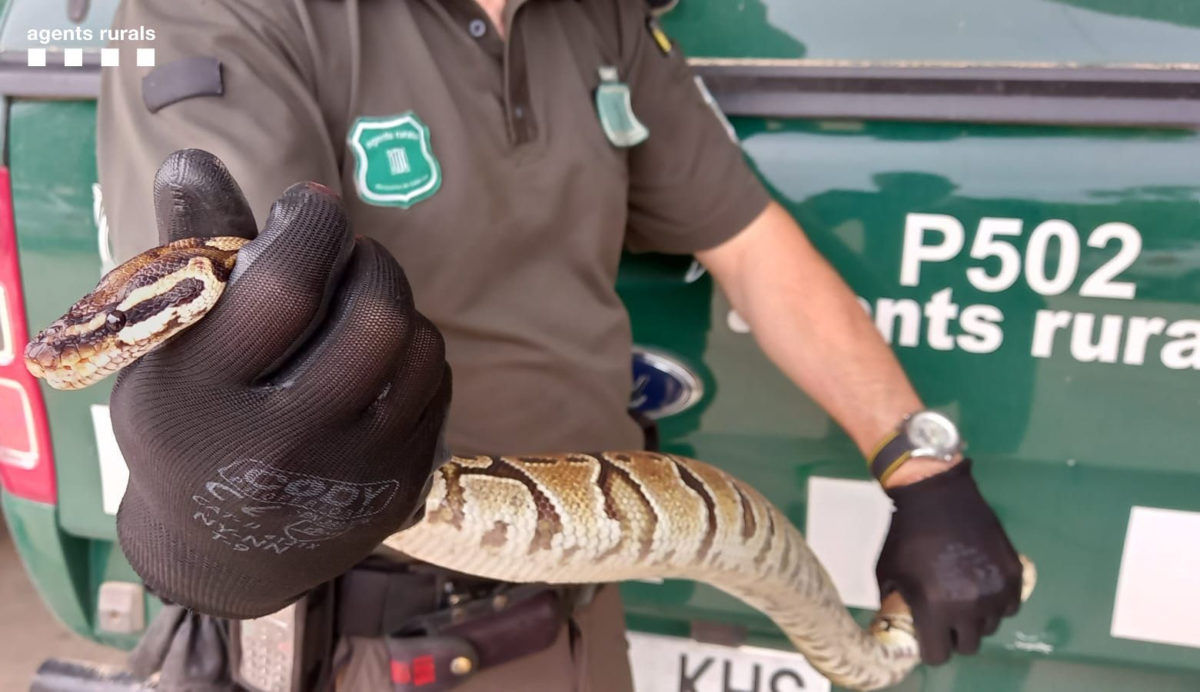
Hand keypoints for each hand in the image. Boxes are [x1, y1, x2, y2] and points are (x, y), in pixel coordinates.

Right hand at [111, 150, 450, 617]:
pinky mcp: (399, 487)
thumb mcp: (165, 350)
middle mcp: (281, 448)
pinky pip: (438, 385)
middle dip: (370, 261)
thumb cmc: (187, 425)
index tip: (310, 204)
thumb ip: (189, 256)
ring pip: (417, 347)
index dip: (312, 225)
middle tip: (347, 255)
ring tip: (360, 302)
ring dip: (396, 303)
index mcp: (201, 404)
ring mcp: (350, 476)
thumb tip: (198, 158)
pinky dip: (415, 350)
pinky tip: (378, 357)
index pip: (286, 289)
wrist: (224, 553)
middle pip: (373, 318)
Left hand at [874, 459, 1022, 664]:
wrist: (935, 494)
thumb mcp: (887, 572)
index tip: (929, 636)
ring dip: (977, 619)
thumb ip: (893, 604)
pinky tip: (982, 586)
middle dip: (955, 636)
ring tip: (963, 597)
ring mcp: (995, 590)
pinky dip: (997, 602)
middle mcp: (969, 606)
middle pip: (968, 646)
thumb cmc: (904, 533)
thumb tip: (893, 624)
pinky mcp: (1013, 574)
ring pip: (991, 626)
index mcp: (934, 608)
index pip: (939, 655)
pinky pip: (1010, 605)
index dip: (932, 648)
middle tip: (946, 618)